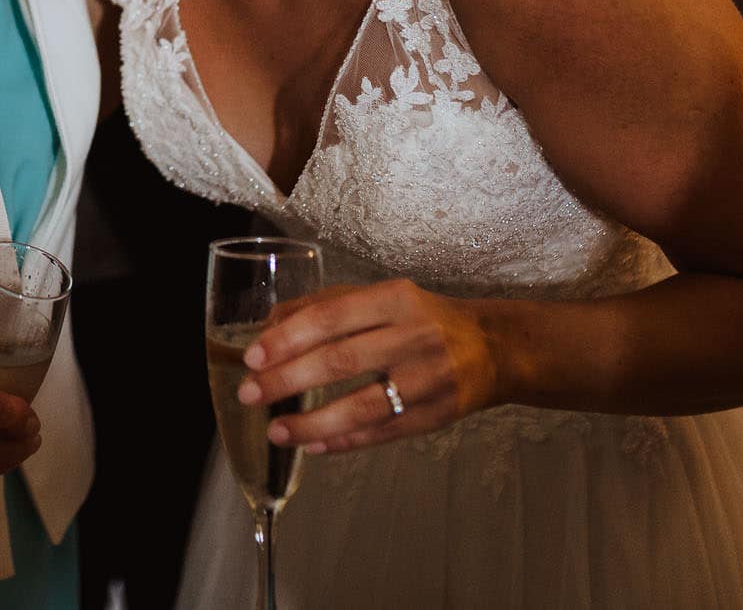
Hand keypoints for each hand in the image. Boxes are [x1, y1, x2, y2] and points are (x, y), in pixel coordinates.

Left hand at [237, 279, 496, 454]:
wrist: (492, 348)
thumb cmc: (421, 318)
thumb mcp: (380, 297)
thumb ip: (325, 306)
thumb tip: (268, 325)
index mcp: (394, 299)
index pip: (332, 317)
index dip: (288, 338)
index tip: (252, 357)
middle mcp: (413, 337)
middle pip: (341, 361)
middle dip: (288, 379)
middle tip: (250, 393)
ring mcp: (426, 380)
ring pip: (362, 406)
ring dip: (312, 422)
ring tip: (275, 431)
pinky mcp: (435, 416)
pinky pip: (381, 433)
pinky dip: (344, 442)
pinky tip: (313, 445)